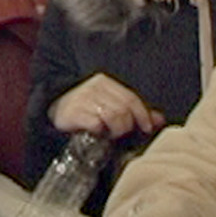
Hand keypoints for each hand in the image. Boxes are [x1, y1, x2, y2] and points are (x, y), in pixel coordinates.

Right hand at [48, 73, 165, 139]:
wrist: (55, 113)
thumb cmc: (87, 111)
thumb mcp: (110, 107)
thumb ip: (135, 112)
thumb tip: (159, 120)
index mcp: (105, 82)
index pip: (131, 98)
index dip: (142, 115)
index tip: (147, 128)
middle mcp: (94, 87)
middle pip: (123, 109)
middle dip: (127, 125)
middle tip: (121, 133)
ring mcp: (82, 99)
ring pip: (112, 116)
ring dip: (116, 130)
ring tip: (110, 134)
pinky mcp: (73, 113)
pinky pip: (95, 123)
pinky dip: (100, 131)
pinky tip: (98, 133)